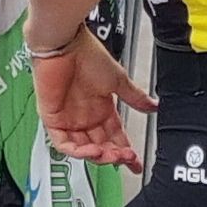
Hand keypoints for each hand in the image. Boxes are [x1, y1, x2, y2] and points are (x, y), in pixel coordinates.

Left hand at [36, 27, 152, 167]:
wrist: (65, 44)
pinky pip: (64, 144)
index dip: (125, 151)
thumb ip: (135, 97)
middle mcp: (84, 116)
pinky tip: (93, 151)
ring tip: (112, 155)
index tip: (136, 162)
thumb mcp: (118, 80)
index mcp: (100, 108)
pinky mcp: (52, 119)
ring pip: (83, 149)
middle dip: (115, 155)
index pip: (114, 137)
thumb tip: (153, 106)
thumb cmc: (87, 54)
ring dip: (99, 156)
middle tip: (126, 158)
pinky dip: (78, 151)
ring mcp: (68, 119)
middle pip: (100, 146)